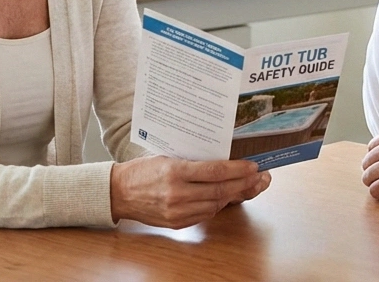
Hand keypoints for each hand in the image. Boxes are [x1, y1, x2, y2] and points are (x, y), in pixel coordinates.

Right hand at [109, 156, 269, 228]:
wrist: (118, 192)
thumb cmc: (142, 170)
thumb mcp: (167, 156)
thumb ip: (193, 161)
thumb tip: (223, 160)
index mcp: (175, 171)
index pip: (215, 171)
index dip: (237, 169)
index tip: (252, 166)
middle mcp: (177, 193)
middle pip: (220, 190)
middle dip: (243, 184)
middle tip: (259, 178)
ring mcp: (177, 211)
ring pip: (216, 205)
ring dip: (234, 196)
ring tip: (248, 187)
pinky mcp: (177, 223)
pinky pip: (205, 215)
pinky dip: (218, 206)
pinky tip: (226, 198)